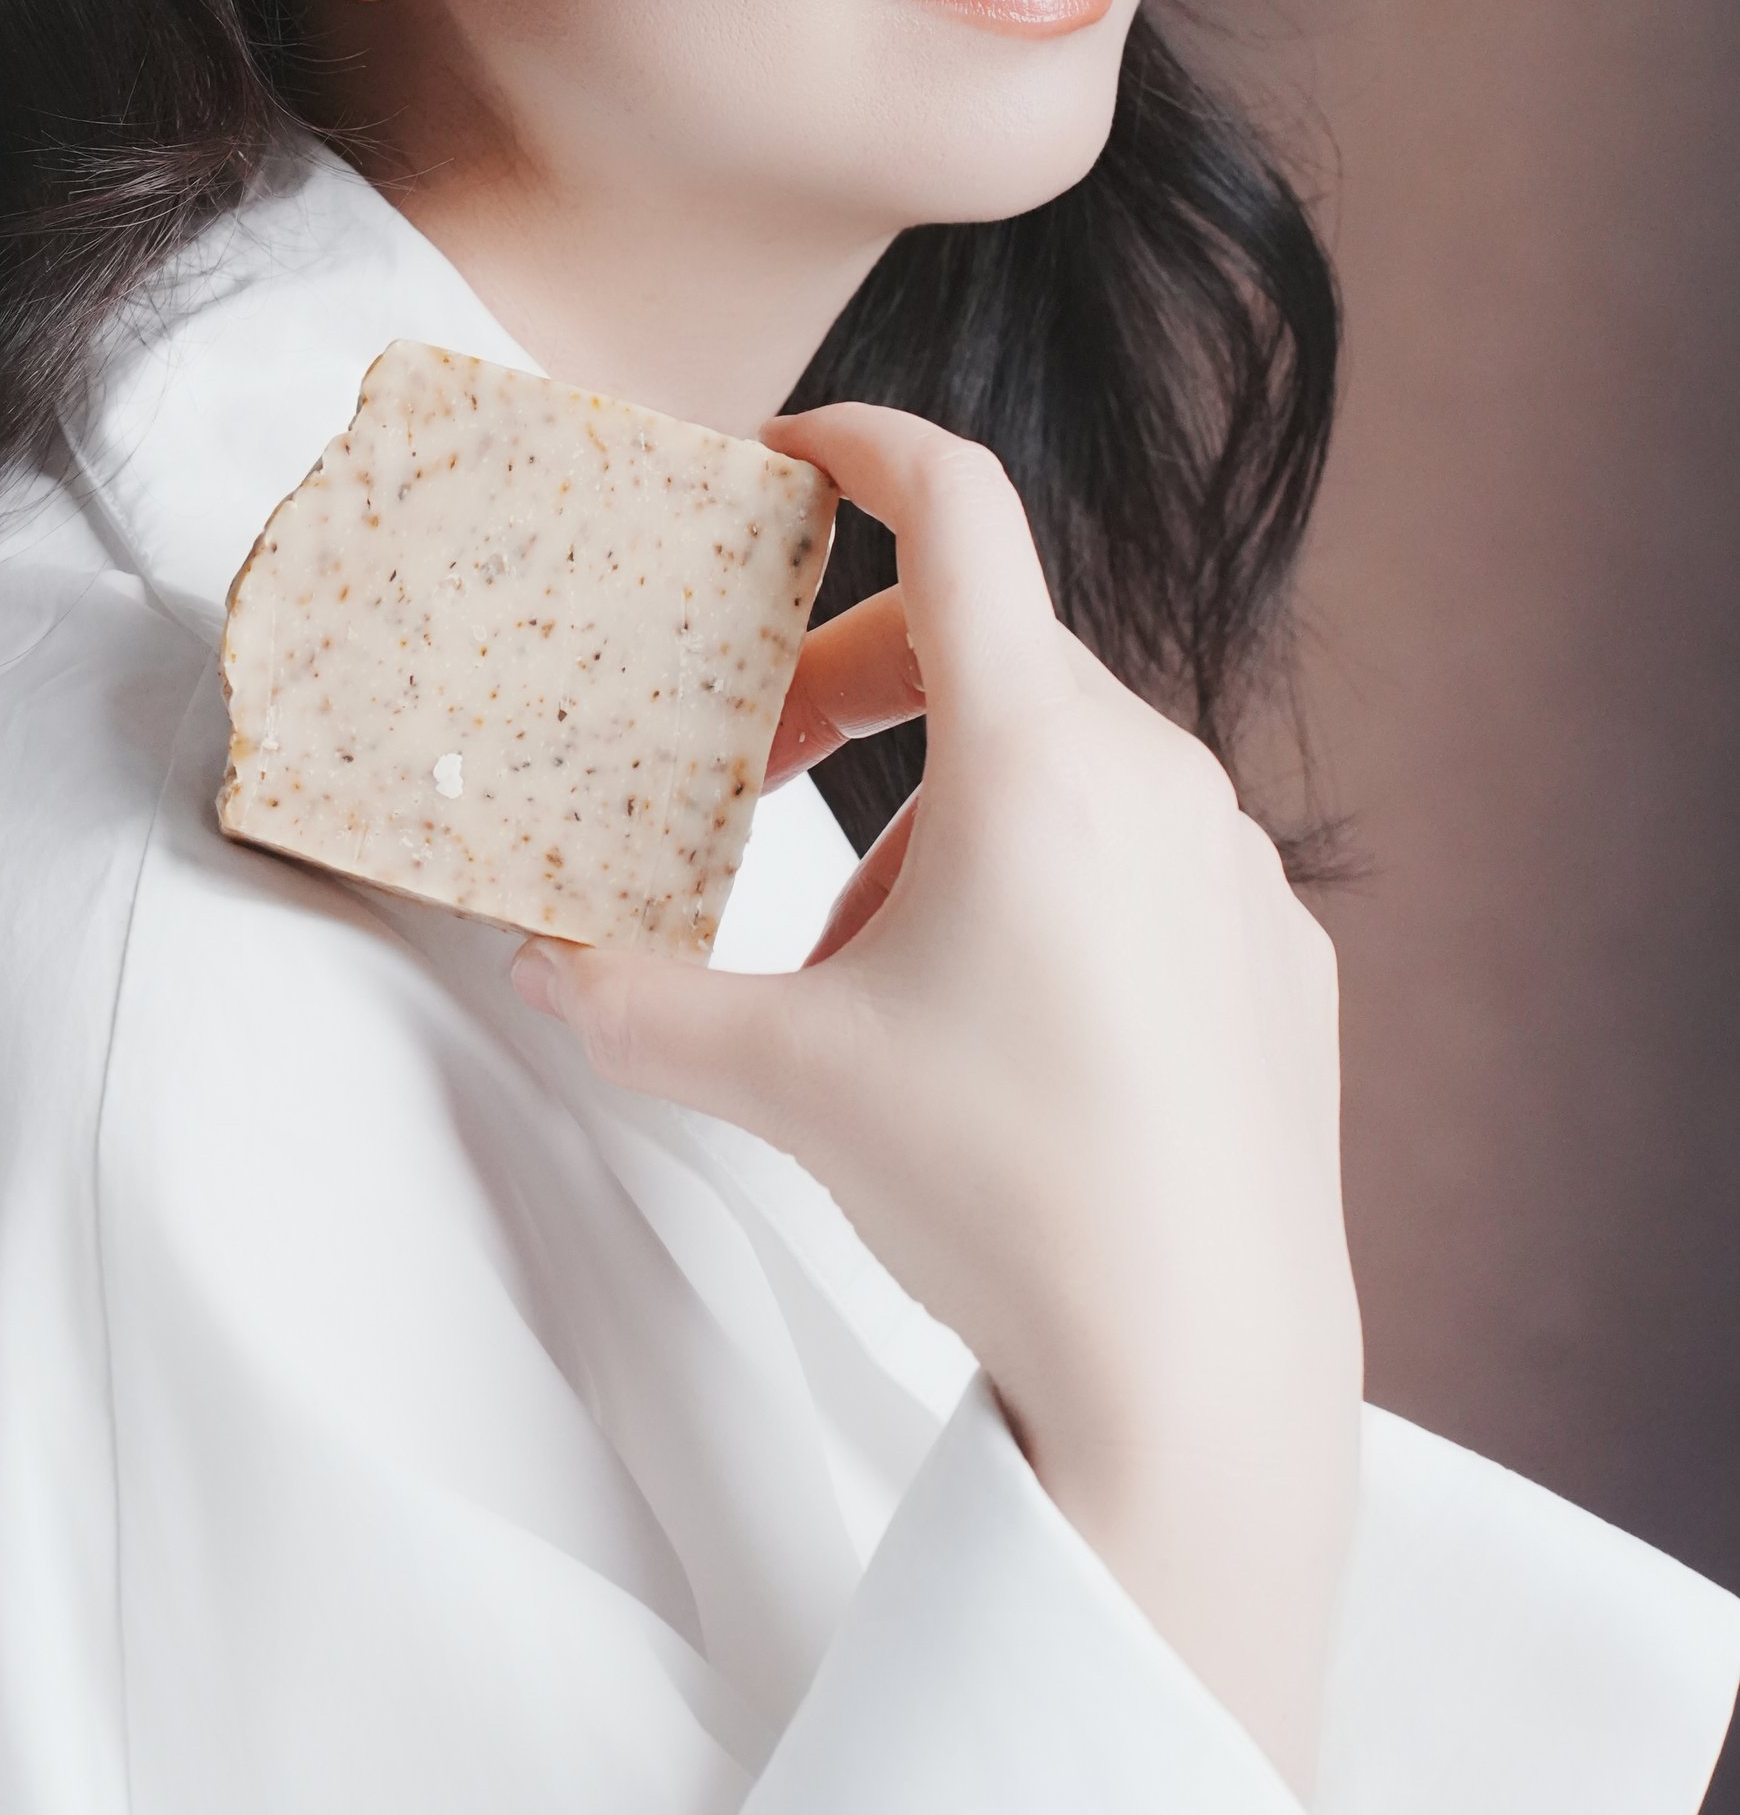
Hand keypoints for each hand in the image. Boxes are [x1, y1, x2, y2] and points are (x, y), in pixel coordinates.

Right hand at [510, 404, 1361, 1792]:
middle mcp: (1156, 774)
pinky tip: (1005, 1041)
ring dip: (939, 828)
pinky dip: (1046, 899)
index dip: (865, 444)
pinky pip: (1139, 868)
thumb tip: (539, 967)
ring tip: (874, 988)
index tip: (792, 450)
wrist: (1201, 1370)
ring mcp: (1232, 864)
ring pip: (1055, 777)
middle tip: (749, 779)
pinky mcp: (1275, 955)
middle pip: (982, 656)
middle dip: (846, 696)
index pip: (957, 507)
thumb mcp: (780, 1082)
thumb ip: (631, 1003)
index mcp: (1037, 753)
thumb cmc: (1002, 1192)